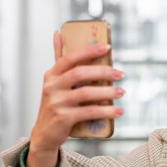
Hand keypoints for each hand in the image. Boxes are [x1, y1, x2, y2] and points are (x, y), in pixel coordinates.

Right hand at [27, 31, 124, 166]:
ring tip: (122, 92)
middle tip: (121, 74)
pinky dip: (105, 111)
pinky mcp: (63, 118)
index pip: (70, 57)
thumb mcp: (54, 81)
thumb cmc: (56, 103)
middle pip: (80, 74)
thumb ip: (59, 59)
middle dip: (103, 72)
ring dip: (107, 92)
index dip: (89, 51)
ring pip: (86, 93)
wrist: (44, 133)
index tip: (108, 48)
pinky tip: (118, 111)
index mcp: (52, 74)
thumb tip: (58, 33)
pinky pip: (88, 112)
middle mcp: (51, 86)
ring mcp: (56, 103)